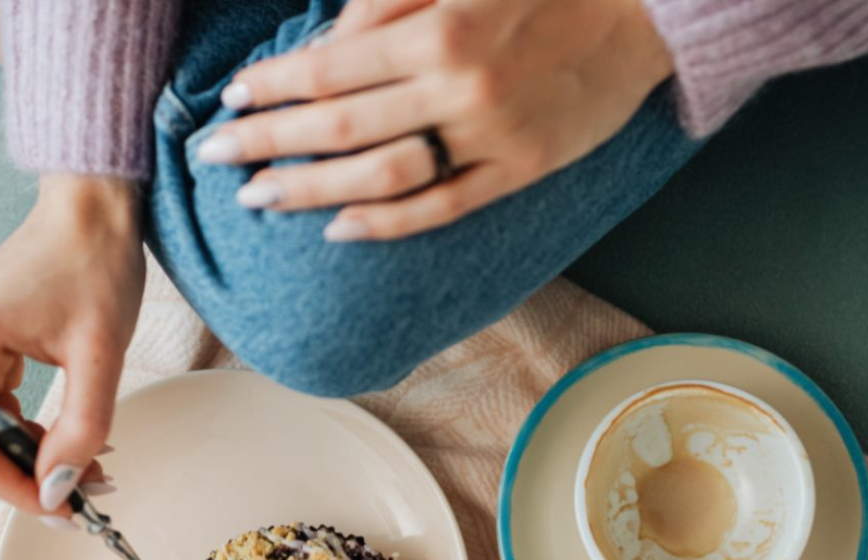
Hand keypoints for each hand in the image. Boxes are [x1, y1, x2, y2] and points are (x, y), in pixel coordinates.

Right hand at [0, 174, 144, 519]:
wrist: (91, 210)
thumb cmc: (97, 267)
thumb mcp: (101, 356)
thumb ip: (81, 429)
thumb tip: (59, 490)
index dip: (15, 491)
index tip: (66, 511)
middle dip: (31, 476)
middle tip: (91, 494)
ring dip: (35, 456)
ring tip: (94, 465)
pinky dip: (31, 430)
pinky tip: (72, 438)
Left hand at [200, 0, 673, 240]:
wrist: (652, 10)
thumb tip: (329, 37)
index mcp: (439, 26)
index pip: (330, 67)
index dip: (273, 85)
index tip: (230, 100)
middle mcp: (456, 88)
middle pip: (338, 125)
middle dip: (267, 140)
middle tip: (215, 157)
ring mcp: (488, 138)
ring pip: (380, 174)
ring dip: (311, 187)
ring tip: (257, 199)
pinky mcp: (516, 173)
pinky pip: (439, 208)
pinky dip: (386, 222)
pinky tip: (337, 229)